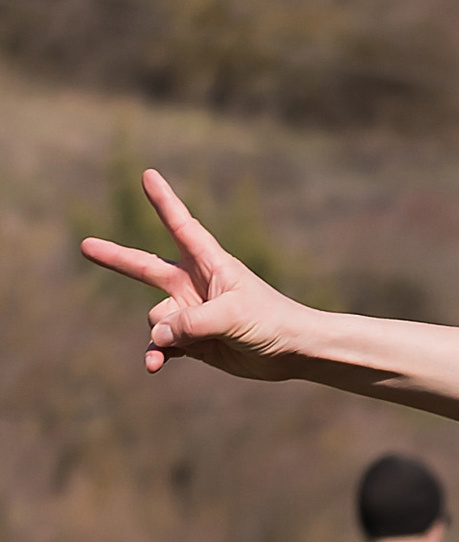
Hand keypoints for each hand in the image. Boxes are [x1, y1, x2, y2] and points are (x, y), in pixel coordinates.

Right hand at [80, 171, 305, 380]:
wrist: (291, 351)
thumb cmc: (270, 321)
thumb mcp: (232, 315)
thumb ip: (191, 323)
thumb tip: (155, 335)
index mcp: (209, 263)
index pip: (181, 225)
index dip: (164, 201)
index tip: (148, 175)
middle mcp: (194, 284)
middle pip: (145, 268)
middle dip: (115, 258)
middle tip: (84, 246)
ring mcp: (190, 312)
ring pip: (155, 318)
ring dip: (164, 333)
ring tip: (192, 341)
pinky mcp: (191, 340)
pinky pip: (160, 344)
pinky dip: (156, 354)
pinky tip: (155, 365)